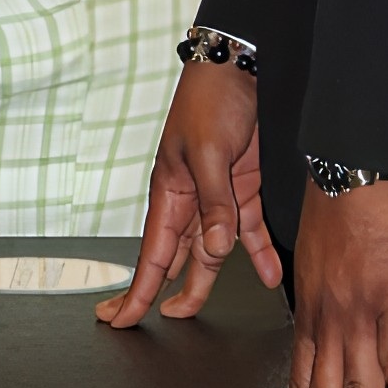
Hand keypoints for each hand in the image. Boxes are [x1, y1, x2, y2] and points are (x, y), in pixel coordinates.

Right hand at [98, 60, 282, 329]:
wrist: (240, 68)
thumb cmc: (210, 99)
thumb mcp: (208, 152)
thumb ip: (215, 203)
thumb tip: (216, 247)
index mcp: (169, 192)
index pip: (151, 254)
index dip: (137, 290)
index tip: (120, 317)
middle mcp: (189, 199)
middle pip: (180, 258)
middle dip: (171, 290)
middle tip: (168, 320)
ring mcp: (217, 195)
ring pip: (213, 249)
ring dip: (214, 277)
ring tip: (206, 308)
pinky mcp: (243, 188)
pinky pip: (249, 230)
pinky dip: (258, 253)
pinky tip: (267, 274)